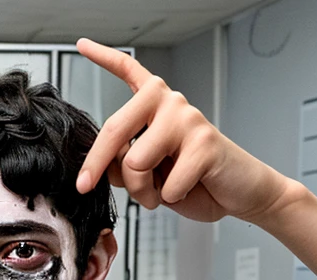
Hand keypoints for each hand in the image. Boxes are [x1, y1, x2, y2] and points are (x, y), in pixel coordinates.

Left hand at [74, 39, 289, 224]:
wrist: (235, 192)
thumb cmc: (190, 181)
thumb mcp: (146, 173)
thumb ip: (123, 163)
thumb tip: (102, 167)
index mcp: (154, 104)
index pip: (128, 71)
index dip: (103, 57)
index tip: (81, 44)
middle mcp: (170, 103)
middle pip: (115, 129)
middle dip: (95, 165)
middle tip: (84, 186)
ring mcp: (187, 119)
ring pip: (135, 163)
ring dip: (142, 191)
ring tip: (160, 191)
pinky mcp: (204, 142)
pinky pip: (165, 184)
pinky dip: (169, 197)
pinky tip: (186, 189)